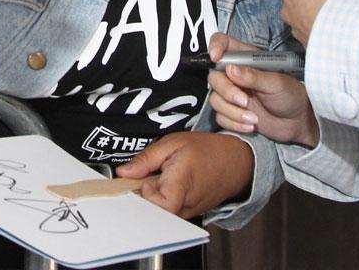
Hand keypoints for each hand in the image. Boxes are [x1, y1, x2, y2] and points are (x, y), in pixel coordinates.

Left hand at [115, 132, 254, 217]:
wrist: (235, 162)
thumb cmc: (206, 150)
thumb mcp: (174, 143)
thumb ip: (147, 159)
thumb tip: (123, 173)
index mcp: (182, 183)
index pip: (158, 206)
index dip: (146, 194)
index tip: (146, 179)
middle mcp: (186, 204)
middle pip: (154, 213)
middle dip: (144, 198)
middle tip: (148, 179)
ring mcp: (189, 213)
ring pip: (160, 214)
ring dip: (153, 199)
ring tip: (160, 181)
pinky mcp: (189, 215)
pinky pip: (168, 213)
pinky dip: (162, 202)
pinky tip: (167, 188)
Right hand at [206, 34, 317, 144]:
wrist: (297, 122)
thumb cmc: (291, 95)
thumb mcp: (276, 83)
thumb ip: (253, 76)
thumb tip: (231, 69)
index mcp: (246, 59)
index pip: (223, 43)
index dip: (215, 46)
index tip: (215, 58)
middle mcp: (235, 74)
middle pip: (214, 76)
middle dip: (227, 91)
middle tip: (245, 101)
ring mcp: (232, 93)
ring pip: (215, 99)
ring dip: (233, 112)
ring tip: (253, 118)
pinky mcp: (231, 112)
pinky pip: (220, 117)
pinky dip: (234, 123)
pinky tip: (251, 125)